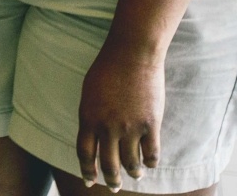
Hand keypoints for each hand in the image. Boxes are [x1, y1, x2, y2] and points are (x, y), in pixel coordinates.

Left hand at [76, 43, 164, 190]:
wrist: (132, 54)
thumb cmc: (108, 68)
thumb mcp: (89, 93)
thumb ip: (90, 116)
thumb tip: (93, 138)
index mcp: (88, 118)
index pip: (85, 154)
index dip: (87, 171)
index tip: (90, 182)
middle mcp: (108, 127)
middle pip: (108, 164)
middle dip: (111, 180)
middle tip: (114, 186)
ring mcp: (130, 127)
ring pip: (131, 162)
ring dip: (133, 172)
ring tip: (135, 174)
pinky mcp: (151, 124)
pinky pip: (152, 153)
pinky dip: (151, 162)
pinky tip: (150, 163)